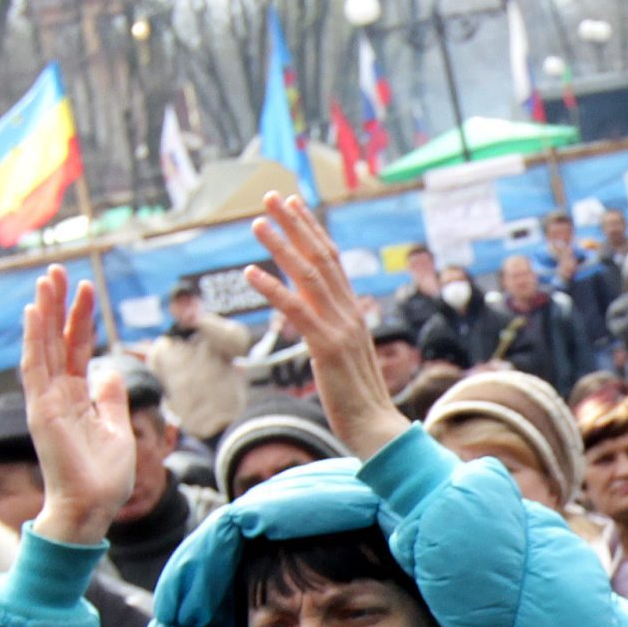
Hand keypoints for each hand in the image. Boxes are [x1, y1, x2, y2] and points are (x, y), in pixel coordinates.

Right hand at [12, 266, 133, 546]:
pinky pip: (36, 368)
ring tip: (45, 278)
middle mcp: (57, 395)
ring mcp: (47, 401)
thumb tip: (110, 370)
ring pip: (42, 346)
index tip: (84, 288)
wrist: (93, 508)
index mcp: (77, 398)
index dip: (80, 319)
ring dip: (43, 312)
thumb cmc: (105, 478)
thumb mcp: (117, 429)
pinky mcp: (41, 411)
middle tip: (57, 269)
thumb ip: (111, 398)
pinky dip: (34, 338)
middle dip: (57, 305)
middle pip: (56, 340)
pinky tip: (34, 311)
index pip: (77, 349)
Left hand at [243, 193, 407, 463]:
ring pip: (308, 277)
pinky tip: (250, 273)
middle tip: (271, 197)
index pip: (331, 261)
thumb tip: (309, 321)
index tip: (293, 206)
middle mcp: (349, 313)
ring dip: (281, 246)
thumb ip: (328, 332)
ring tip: (258, 223)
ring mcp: (340, 328)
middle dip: (295, 225)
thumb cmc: (357, 400)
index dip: (311, 230)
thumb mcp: (341, 357)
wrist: (377, 429)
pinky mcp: (326, 347)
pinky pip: (296, 311)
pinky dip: (272, 289)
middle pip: (320, 258)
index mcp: (353, 313)